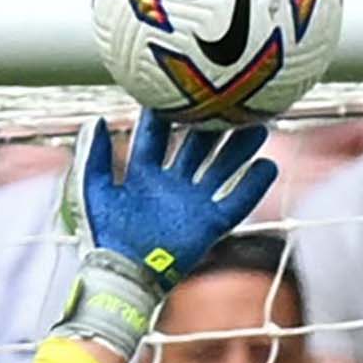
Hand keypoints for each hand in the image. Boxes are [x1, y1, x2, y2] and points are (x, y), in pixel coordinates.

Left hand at [63, 109, 276, 287]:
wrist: (123, 276)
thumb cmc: (105, 237)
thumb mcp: (95, 192)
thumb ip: (94, 157)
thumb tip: (94, 120)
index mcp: (142, 176)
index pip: (155, 137)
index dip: (164, 114)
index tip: (177, 87)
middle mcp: (171, 186)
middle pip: (196, 147)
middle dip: (212, 125)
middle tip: (230, 100)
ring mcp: (192, 204)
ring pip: (220, 168)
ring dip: (238, 149)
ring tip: (259, 125)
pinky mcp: (209, 225)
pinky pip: (236, 201)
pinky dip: (252, 185)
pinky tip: (268, 166)